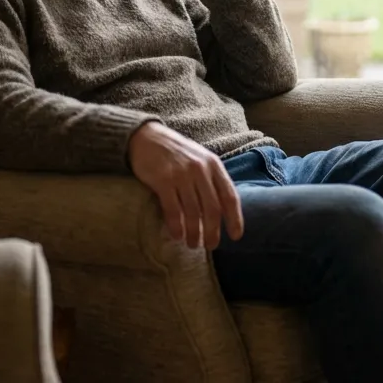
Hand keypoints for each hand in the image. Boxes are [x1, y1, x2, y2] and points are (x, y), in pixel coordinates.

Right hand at [127, 120, 243, 249]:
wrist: (146, 137)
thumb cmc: (176, 152)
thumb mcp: (200, 159)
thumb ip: (211, 180)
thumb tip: (222, 210)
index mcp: (214, 165)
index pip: (230, 196)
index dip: (235, 218)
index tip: (236, 236)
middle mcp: (200, 170)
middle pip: (212, 208)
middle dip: (212, 231)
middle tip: (210, 246)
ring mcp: (181, 175)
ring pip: (193, 212)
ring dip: (194, 233)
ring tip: (193, 244)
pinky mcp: (162, 180)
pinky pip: (172, 210)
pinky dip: (176, 226)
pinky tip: (177, 235)